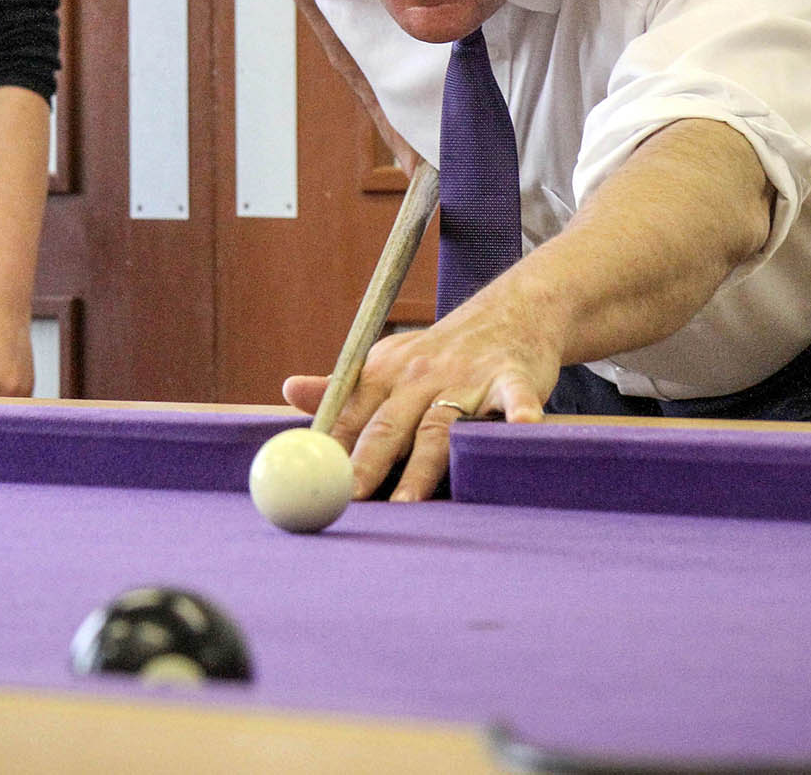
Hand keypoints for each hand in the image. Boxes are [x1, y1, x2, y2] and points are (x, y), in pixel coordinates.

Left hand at [281, 282, 558, 502]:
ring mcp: (468, 377)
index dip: (333, 449)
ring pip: (442, 425)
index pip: (353, 415)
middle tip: (352, 498)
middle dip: (369, 463)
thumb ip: (343, 388)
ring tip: (408, 500)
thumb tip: (288, 391)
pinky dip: (519, 410)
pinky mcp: (513, 376)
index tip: (315, 482)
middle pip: (390, 424)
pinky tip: (522, 426)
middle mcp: (422, 374)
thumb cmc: (442, 353)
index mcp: (386, 372)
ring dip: (424, 464)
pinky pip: (514, 396)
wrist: (509, 311)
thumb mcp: (389, 362)